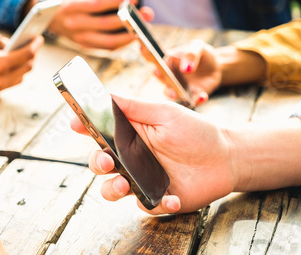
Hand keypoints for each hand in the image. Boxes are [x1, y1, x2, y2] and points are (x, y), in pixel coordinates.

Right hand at [0, 30, 43, 101]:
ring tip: (21, 56)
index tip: (39, 39)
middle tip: (31, 46)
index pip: (26, 54)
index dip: (35, 45)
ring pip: (19, 78)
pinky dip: (11, 75)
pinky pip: (7, 85)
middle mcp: (0, 79)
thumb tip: (7, 43)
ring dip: (23, 67)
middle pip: (26, 68)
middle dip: (32, 56)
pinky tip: (8, 67)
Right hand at [29, 0, 152, 49]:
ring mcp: (79, 37)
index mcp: (72, 5)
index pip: (97, 4)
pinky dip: (121, 44)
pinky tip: (132, 36)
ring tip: (142, 29)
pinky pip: (106, 48)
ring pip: (107, 42)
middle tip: (145, 14)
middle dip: (128, 20)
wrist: (49, 16)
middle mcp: (75, 23)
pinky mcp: (85, 46)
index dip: (116, 2)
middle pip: (105, 25)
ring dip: (127, 37)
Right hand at [71, 95, 234, 214]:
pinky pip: (144, 205)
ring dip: (112, 188)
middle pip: (98, 162)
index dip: (84, 127)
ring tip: (126, 184)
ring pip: (111, 189)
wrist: (225, 158)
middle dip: (95, 161)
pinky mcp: (156, 199)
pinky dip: (155, 204)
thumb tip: (104, 94)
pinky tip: (170, 196)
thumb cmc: (196, 132)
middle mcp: (131, 157)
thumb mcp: (164, 112)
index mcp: (130, 134)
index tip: (75, 123)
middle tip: (105, 159)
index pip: (99, 131)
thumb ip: (133, 106)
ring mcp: (141, 179)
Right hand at [147, 40, 220, 105]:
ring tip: (177, 94)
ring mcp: (179, 88)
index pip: (154, 61)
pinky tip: (203, 96)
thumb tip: (185, 68)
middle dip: (162, 80)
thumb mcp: (198, 47)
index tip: (153, 65)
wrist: (217, 66)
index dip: (150, 61)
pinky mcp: (191, 96)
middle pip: (162, 79)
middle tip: (163, 78)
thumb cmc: (202, 53)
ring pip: (172, 93)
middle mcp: (170, 76)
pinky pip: (191, 101)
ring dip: (174, 94)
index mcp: (168, 62)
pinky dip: (196, 100)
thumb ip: (191, 54)